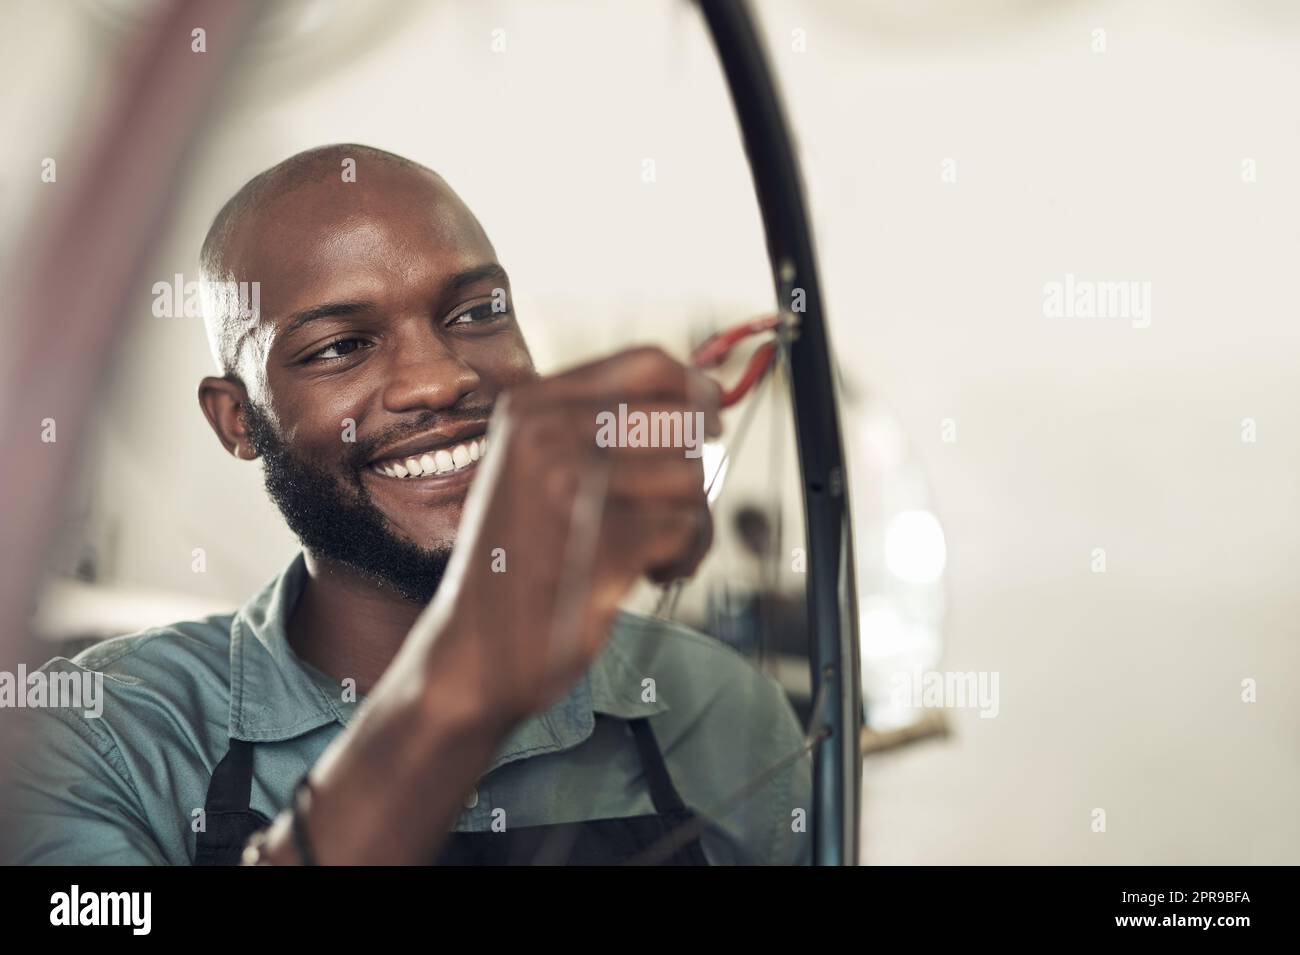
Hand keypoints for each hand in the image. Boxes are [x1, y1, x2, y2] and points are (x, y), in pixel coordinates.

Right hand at [406, 346, 722, 730]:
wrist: (472, 652)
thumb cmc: (520, 561)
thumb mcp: (539, 468)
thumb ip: (604, 426)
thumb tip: (710, 394)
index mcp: (529, 407)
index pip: (649, 363)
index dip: (695, 390)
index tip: (708, 422)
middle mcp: (544, 436)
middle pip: (682, 419)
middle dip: (691, 468)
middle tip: (667, 507)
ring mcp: (569, 489)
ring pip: (691, 477)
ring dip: (690, 522)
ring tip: (652, 550)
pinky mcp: (600, 545)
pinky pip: (687, 529)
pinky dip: (682, 556)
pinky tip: (649, 573)